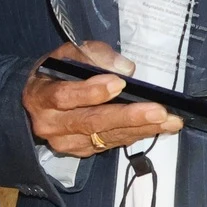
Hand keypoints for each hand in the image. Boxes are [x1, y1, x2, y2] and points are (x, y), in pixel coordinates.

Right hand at [25, 40, 181, 157]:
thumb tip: (124, 68)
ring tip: (169, 120)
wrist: (37, 102)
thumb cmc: (54, 75)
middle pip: (91, 122)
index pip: (64, 96)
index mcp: (40, 96)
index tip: (119, 83)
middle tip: (158, 111)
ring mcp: (66, 142)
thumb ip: (91, 54)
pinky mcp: (81, 151)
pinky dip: (136, 134)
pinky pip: (112, 143)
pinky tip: (157, 128)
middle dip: (128, 116)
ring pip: (106, 136)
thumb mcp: (65, 54)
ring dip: (141, 128)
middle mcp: (50, 125)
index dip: (91, 92)